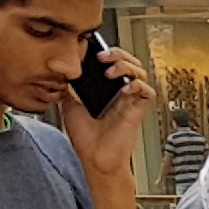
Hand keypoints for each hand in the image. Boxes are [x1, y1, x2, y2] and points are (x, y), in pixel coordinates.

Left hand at [56, 47, 157, 174]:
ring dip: (127, 66)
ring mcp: (130, 101)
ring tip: (110, 71)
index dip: (107, 53)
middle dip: (118, 54)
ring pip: (141, 72)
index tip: (92, 52)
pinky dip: (138, 85)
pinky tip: (124, 88)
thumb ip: (69, 86)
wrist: (93, 157)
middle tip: (102, 57)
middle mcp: (120, 92)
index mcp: (107, 89)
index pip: (114, 62)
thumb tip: (60, 70)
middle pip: (130, 62)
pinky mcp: (138, 111)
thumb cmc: (86, 138)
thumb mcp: (69, 103)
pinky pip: (147, 92)